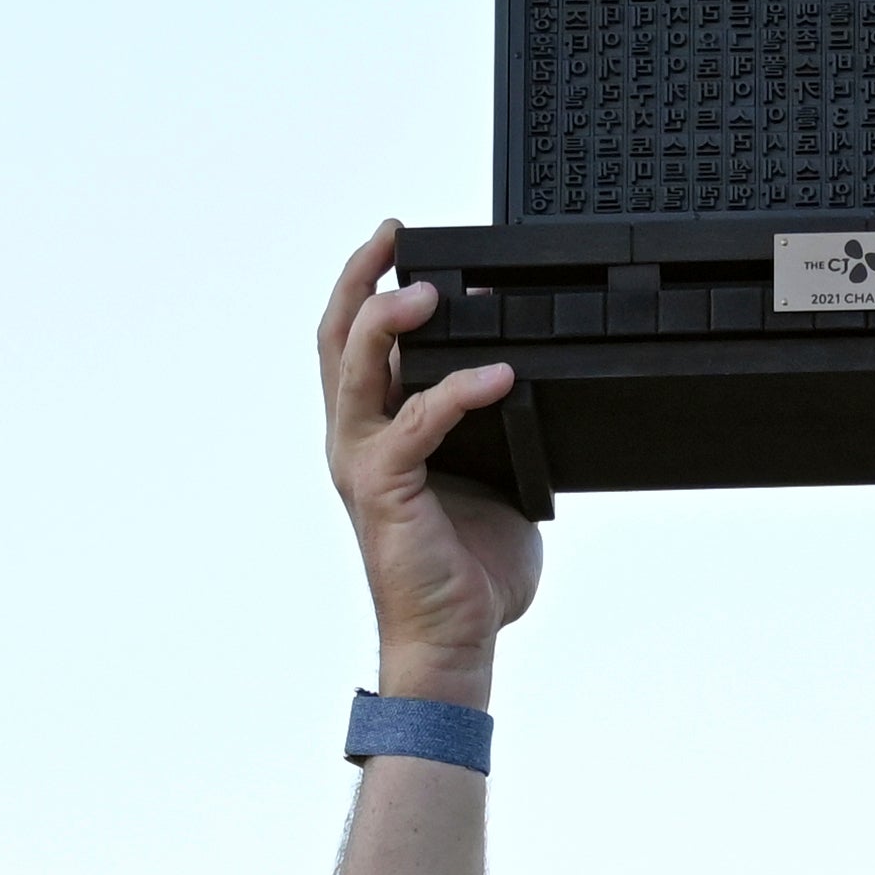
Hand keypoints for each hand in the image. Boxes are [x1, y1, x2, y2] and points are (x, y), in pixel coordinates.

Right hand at [318, 225, 541, 690]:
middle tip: (394, 233)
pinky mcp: (385, 489)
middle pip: (336, 337)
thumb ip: (501, 433)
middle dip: (361, 277)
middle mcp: (356, 441)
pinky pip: (417, 422)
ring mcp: (365, 463)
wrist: (454, 642)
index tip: (402, 245)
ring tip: (432, 290)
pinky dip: (459, 391)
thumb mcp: (496, 482)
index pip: (355, 346)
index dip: (371, 288)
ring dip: (388, 318)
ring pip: (355, 365)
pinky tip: (501, 375)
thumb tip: (538, 391)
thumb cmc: (470, 574)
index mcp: (375, 435)